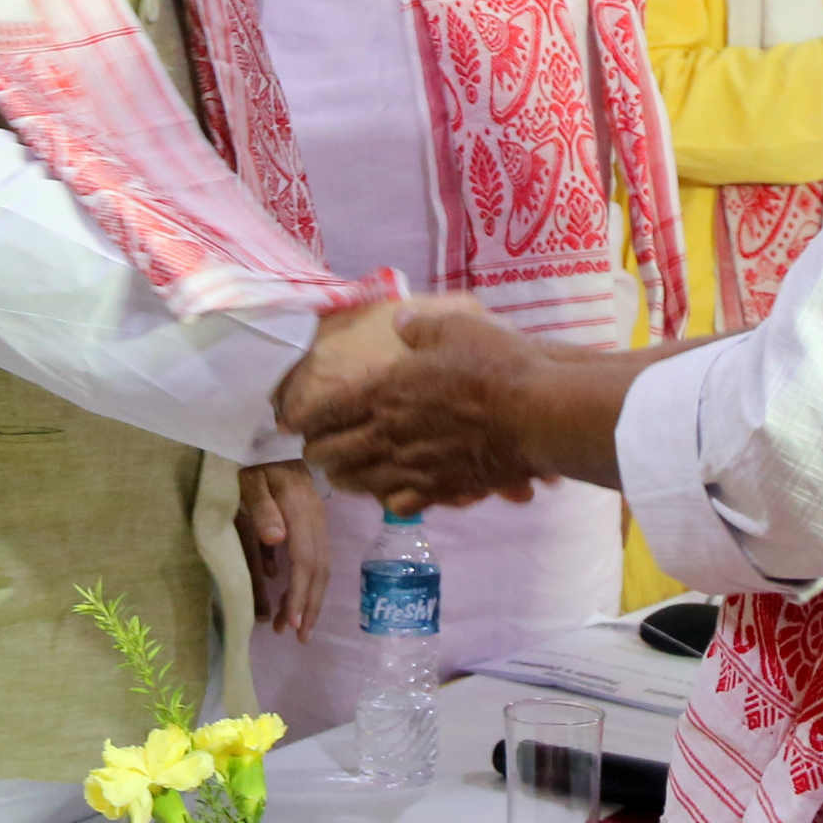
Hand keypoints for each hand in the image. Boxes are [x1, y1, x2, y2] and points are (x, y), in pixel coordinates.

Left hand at [236, 460, 329, 640]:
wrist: (268, 431)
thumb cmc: (252, 455)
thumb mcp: (249, 477)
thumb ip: (261, 506)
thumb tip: (276, 540)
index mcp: (301, 510)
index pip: (305, 562)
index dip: (299, 595)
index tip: (290, 625)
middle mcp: (316, 517)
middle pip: (320, 570)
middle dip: (309, 606)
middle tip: (297, 637)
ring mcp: (317, 518)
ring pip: (321, 565)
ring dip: (310, 598)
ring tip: (294, 626)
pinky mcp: (312, 518)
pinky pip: (315, 556)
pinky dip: (306, 581)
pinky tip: (290, 597)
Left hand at [301, 302, 549, 516]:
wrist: (534, 413)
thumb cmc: (493, 364)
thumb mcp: (454, 328)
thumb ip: (420, 326)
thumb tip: (401, 320)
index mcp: (384, 391)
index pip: (329, 409)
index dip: (305, 418)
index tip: (289, 424)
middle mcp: (390, 433)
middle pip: (338, 452)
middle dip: (318, 453)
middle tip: (310, 454)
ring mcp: (414, 466)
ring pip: (364, 482)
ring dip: (346, 480)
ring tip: (338, 479)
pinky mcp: (442, 488)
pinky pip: (404, 502)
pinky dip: (391, 501)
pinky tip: (390, 499)